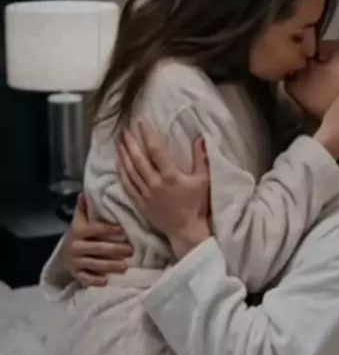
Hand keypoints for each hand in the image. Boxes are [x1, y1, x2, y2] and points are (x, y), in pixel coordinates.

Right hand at [63, 193, 132, 286]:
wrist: (64, 256)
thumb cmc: (79, 236)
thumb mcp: (80, 222)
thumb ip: (84, 209)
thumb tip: (84, 192)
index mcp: (78, 232)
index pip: (94, 230)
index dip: (108, 230)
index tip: (122, 231)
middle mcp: (75, 247)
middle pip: (97, 248)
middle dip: (114, 250)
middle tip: (130, 251)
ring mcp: (75, 262)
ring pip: (93, 264)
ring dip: (109, 266)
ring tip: (124, 267)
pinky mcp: (76, 275)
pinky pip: (86, 278)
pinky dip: (95, 280)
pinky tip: (105, 281)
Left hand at [117, 120, 210, 258]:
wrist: (187, 232)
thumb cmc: (198, 206)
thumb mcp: (204, 180)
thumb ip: (201, 158)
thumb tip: (200, 137)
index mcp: (170, 176)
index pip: (156, 151)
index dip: (147, 135)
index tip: (141, 123)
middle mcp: (155, 184)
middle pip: (138, 159)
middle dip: (131, 143)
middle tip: (125, 130)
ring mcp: (145, 194)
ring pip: (130, 171)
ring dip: (124, 155)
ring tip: (119, 142)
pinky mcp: (140, 203)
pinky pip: (127, 185)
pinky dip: (121, 172)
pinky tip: (118, 163)